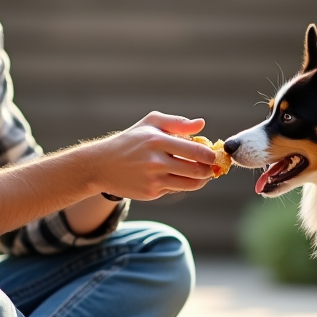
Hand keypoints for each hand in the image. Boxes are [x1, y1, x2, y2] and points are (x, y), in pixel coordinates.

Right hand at [94, 112, 217, 200]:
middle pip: (196, 170)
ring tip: (203, 174)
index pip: (195, 151)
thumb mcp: (150, 123)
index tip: (214, 154)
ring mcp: (153, 179)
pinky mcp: (151, 193)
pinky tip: (179, 176)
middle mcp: (156, 161)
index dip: (210, 155)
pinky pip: (175, 190)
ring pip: (190, 184)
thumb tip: (202, 124)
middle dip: (209, 169)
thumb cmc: (130, 141)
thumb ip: (178, 123)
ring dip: (202, 180)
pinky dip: (182, 184)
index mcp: (157, 141)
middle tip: (213, 166)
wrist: (102, 165)